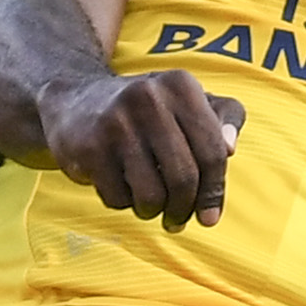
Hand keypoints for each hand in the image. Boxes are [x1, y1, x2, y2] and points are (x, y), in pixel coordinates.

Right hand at [42, 68, 241, 229]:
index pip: (213, 152)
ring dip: (152, 211)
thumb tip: (230, 148)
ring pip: (151, 195)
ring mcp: (116, 121)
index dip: (215, 192)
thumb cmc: (146, 110)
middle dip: (183, 209)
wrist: (74, 102)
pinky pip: (118, 198)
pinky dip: (122, 203)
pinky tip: (119, 186)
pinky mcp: (89, 146)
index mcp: (181, 86)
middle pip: (184, 178)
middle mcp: (149, 97)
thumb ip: (225, 117)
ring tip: (148, 204)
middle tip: (177, 219)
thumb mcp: (188, 101)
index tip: (210, 217)